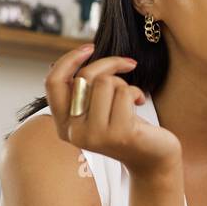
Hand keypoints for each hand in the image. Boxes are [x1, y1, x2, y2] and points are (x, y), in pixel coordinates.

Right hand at [44, 44, 180, 179]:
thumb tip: (72, 58)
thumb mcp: (99, 108)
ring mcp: (95, 135)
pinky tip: (140, 104)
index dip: (69, 60)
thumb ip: (83, 91)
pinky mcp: (119, 134)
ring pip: (105, 83)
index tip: (90, 47)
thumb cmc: (127, 126)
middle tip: (128, 65)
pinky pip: (124, 93)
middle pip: (84, 77)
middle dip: (110, 65)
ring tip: (131, 98)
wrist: (153, 157)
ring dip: (124, 84)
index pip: (53, 83)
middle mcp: (74, 132)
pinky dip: (136, 92)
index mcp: (64, 125)